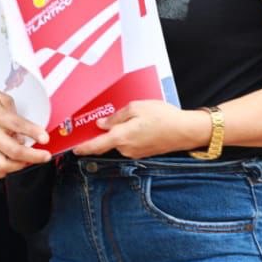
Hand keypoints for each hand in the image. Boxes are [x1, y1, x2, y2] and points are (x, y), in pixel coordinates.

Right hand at [0, 77, 49, 178]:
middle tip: (45, 156)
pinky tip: (9, 167)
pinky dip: (0, 173)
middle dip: (33, 156)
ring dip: (19, 166)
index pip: (17, 125)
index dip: (34, 132)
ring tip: (27, 161)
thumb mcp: (2, 97)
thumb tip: (25, 132)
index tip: (45, 138)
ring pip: (1, 165)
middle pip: (13, 150)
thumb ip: (15, 115)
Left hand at [73, 100, 211, 158]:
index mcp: (121, 137)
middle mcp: (126, 149)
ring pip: (119, 142)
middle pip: (107, 142)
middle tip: (108, 119)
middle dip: (105, 133)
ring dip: (120, 133)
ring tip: (133, 118)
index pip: (96, 146)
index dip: (83, 148)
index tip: (74, 149)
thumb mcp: (136, 107)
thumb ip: (116, 117)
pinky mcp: (144, 153)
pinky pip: (130, 144)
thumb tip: (102, 124)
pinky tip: (140, 125)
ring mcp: (136, 153)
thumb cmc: (162, 116)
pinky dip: (129, 135)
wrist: (186, 130)